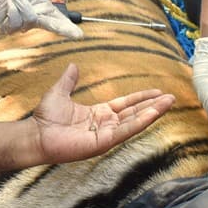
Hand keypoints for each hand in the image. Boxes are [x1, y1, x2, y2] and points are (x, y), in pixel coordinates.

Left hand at [0, 0, 83, 38]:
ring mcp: (21, 25)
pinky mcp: (7, 26)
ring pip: (30, 18)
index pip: (59, 21)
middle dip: (63, 29)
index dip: (69, 28)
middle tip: (75, 34)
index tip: (79, 35)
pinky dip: (13, 5)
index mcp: (45, 9)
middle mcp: (35, 19)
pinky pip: (16, 20)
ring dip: (22, 0)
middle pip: (52, 27)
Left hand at [28, 64, 174, 164]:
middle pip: (135, 113)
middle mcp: (105, 125)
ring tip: (168, 103)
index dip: (140, 98)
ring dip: (152, 113)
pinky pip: (125, 130)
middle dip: (153, 105)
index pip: (126, 105)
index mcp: (99, 114)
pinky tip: (152, 114)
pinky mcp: (104, 142)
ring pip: (134, 122)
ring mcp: (106, 135)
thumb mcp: (60, 93)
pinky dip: (140, 122)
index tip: (156, 92)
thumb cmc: (45, 118)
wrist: (36, 134)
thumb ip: (69, 80)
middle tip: (170, 98)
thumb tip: (73, 65)